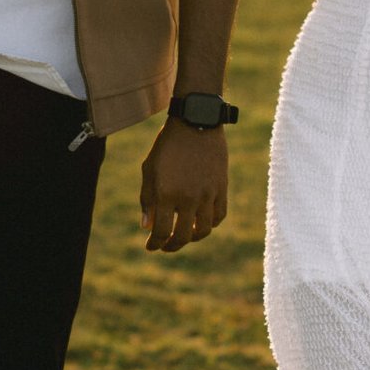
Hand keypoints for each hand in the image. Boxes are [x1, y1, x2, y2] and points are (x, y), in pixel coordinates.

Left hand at [139, 118, 228, 252]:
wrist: (196, 122)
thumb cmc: (168, 145)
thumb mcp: (150, 169)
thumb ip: (148, 199)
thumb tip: (147, 226)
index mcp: (167, 193)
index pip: (161, 231)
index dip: (154, 244)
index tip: (150, 247)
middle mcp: (189, 198)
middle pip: (182, 236)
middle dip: (171, 246)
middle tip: (165, 246)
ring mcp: (208, 194)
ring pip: (203, 230)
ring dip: (192, 238)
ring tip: (184, 235)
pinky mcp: (221, 188)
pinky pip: (219, 215)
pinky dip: (210, 224)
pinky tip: (201, 222)